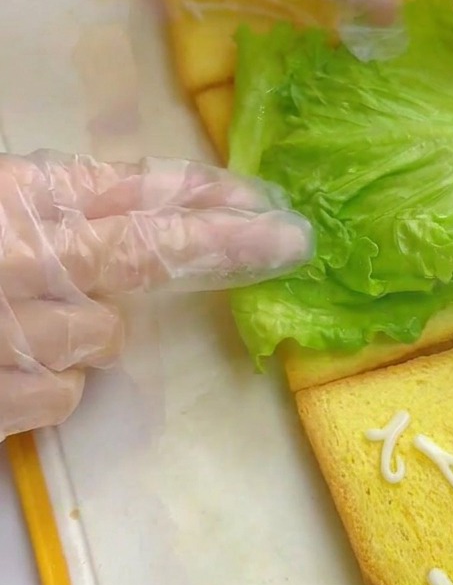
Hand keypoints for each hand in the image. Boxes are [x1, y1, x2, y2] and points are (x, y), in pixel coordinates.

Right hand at [0, 152, 311, 440]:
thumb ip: (46, 219)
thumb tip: (126, 229)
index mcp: (14, 200)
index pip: (129, 189)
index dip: (201, 195)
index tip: (259, 203)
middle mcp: (29, 259)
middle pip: (154, 249)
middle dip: (230, 244)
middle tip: (292, 242)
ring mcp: (21, 330)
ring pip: (108, 335)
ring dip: (81, 335)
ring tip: (13, 327)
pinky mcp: (7, 395)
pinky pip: (68, 394)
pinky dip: (47, 383)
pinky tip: (4, 367)